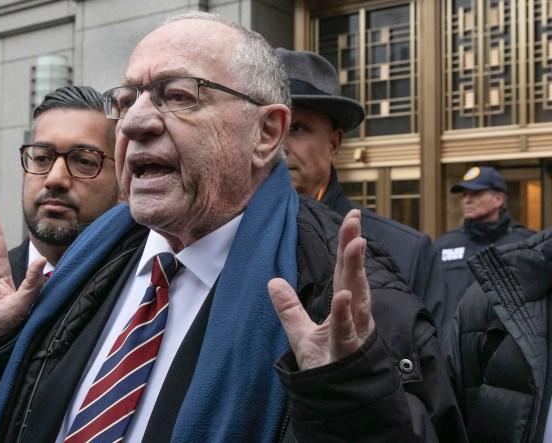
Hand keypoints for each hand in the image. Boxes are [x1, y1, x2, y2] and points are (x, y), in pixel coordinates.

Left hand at [268, 209, 374, 369]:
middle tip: (355, 221)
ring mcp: (354, 332)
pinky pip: (346, 331)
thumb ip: (289, 308)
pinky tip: (341, 296)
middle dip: (355, 248)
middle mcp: (354, 316)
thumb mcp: (300, 334)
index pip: (346, 270)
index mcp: (346, 307)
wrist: (334, 400)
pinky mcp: (347, 351)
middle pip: (354, 276)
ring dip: (356, 271)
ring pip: (356, 298)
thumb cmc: (325, 366)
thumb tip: (273, 282)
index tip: (353, 217)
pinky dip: (343, 314)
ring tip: (355, 245)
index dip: (348, 244)